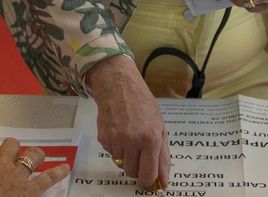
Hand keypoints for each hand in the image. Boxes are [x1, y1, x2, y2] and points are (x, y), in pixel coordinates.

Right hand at [0, 138, 68, 196]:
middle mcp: (3, 165)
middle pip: (12, 145)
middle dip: (12, 149)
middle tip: (11, 157)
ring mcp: (18, 177)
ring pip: (31, 156)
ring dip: (35, 154)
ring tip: (36, 156)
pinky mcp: (31, 191)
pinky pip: (47, 179)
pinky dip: (57, 173)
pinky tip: (65, 168)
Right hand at [86, 55, 168, 188]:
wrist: (118, 86)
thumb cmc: (142, 104)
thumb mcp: (160, 126)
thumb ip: (163, 155)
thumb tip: (163, 181)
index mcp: (151, 138)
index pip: (149, 175)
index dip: (149, 181)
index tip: (149, 180)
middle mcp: (133, 141)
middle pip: (132, 173)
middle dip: (137, 167)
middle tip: (139, 153)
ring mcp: (116, 140)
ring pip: (121, 164)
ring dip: (126, 155)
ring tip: (129, 136)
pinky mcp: (104, 138)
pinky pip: (111, 153)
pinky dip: (116, 147)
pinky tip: (119, 131)